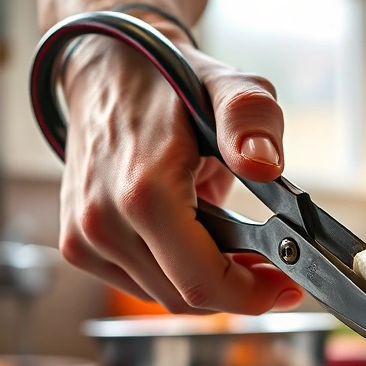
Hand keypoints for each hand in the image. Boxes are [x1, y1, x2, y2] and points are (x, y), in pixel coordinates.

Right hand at [58, 20, 303, 313]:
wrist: (108, 69)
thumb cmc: (170, 79)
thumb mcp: (228, 85)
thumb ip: (251, 119)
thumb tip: (264, 164)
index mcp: (143, 192)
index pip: (201, 282)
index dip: (252, 296)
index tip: (286, 287)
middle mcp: (104, 222)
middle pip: (186, 297)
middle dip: (239, 291)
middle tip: (276, 271)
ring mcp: (85, 237)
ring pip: (164, 296)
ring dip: (209, 282)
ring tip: (243, 252)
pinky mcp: (79, 245)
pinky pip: (141, 283)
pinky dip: (177, 273)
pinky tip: (199, 242)